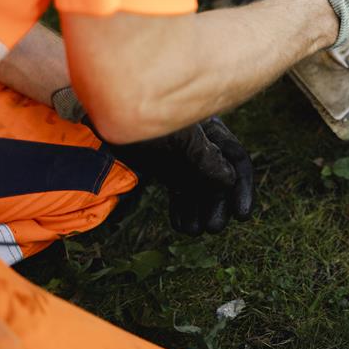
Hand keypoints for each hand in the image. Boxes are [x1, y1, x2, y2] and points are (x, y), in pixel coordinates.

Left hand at [98, 116, 253, 235]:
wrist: (107, 117)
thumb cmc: (146, 119)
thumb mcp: (180, 138)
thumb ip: (206, 158)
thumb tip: (229, 180)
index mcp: (212, 130)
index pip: (237, 160)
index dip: (242, 188)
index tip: (241, 215)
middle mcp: (201, 143)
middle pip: (219, 178)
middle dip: (218, 205)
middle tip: (213, 228)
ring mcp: (182, 155)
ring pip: (199, 187)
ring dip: (199, 210)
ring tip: (193, 231)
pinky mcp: (164, 166)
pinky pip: (179, 190)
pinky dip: (181, 208)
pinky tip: (180, 225)